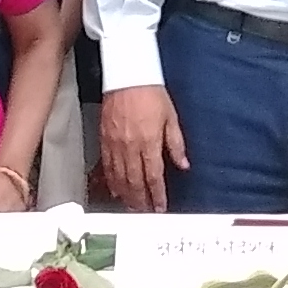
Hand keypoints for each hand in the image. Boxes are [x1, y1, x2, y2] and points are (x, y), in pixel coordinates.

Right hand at [98, 87, 189, 212]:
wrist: (126, 75)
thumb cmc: (151, 93)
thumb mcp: (171, 117)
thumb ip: (176, 144)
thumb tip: (183, 164)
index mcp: (149, 142)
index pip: (153, 176)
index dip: (157, 195)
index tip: (160, 207)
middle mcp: (130, 146)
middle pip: (135, 182)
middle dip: (141, 201)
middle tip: (145, 213)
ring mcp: (115, 144)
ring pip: (119, 177)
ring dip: (126, 195)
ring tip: (132, 207)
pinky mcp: (104, 138)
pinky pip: (107, 166)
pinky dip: (111, 180)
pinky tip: (115, 189)